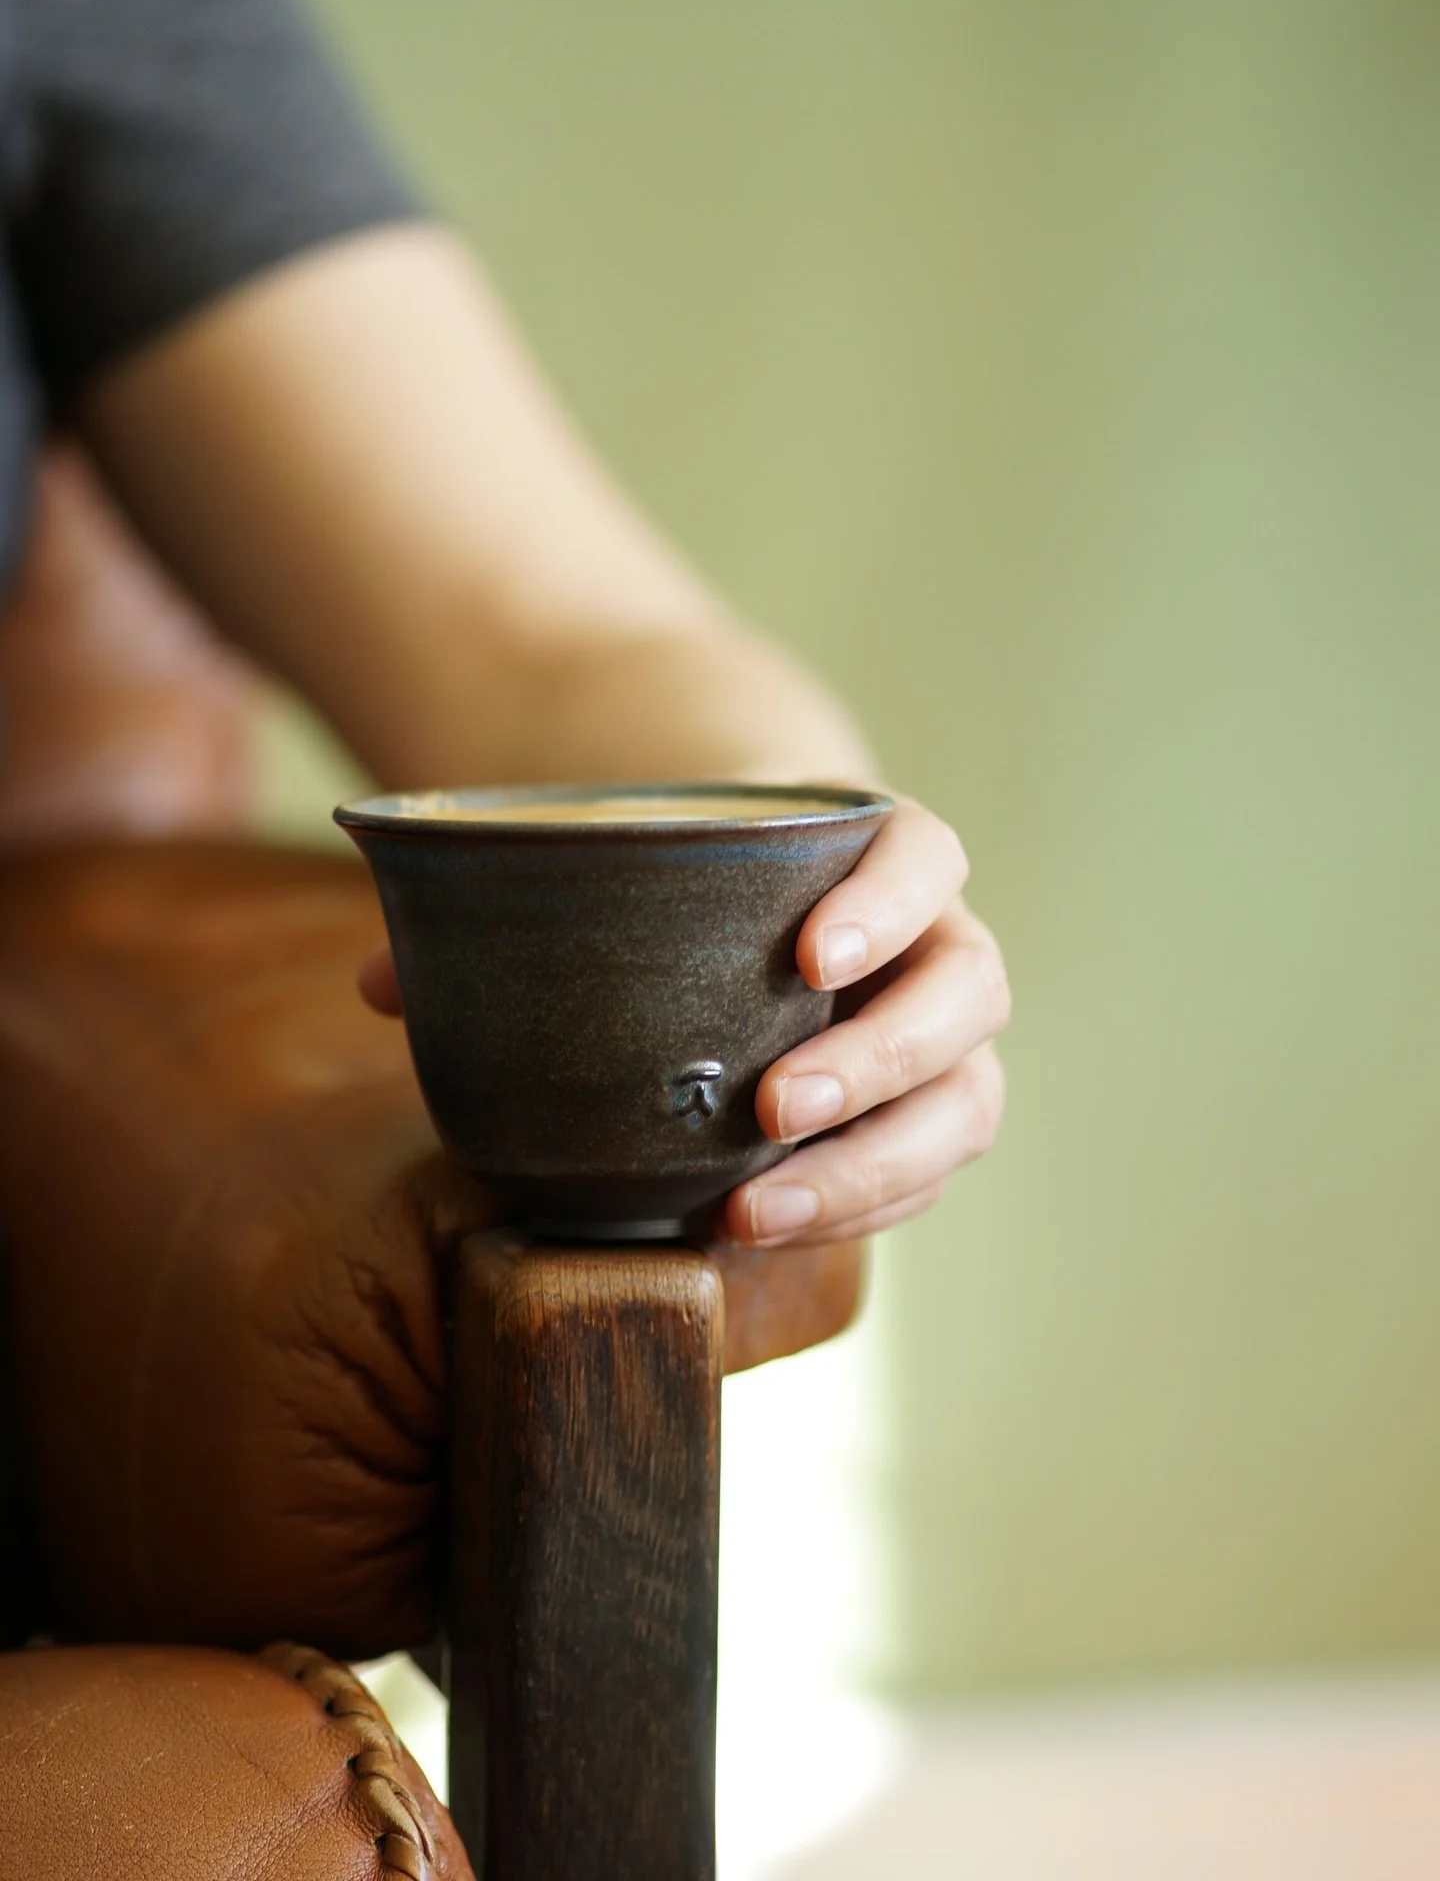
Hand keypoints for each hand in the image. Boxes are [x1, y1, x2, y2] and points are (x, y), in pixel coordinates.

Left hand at [356, 791, 1008, 1247]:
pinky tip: (756, 1233)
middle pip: (966, 993)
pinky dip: (856, 1211)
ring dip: (873, 1165)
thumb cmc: (688, 876)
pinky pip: (923, 1173)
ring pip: (963, 1104)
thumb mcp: (623, 861)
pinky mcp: (918, 1115)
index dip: (888, 904)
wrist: (754, 896)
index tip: (807, 958)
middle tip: (770, 1106)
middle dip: (879, 1060)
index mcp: (881, 853)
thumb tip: (381, 982)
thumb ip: (514, 908)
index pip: (924, 856)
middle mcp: (936, 943)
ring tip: (754, 1211)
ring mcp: (939, 1037)